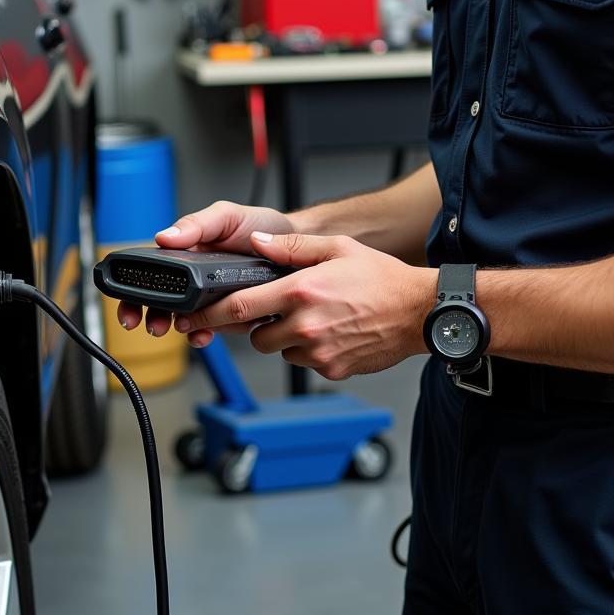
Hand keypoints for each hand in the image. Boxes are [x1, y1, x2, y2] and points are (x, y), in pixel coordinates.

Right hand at [117, 200, 294, 336]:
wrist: (295, 245)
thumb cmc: (260, 226)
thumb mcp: (227, 217)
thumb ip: (196, 224)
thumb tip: (164, 237)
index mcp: (187, 254)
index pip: (151, 275)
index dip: (134, 293)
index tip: (130, 308)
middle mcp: (195, 278)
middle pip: (162, 304)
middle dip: (153, 318)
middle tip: (154, 326)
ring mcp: (213, 297)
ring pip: (186, 319)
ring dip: (181, 328)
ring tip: (186, 328)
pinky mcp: (233, 312)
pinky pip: (213, 328)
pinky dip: (206, 333)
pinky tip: (206, 333)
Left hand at [173, 231, 434, 379]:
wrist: (420, 313)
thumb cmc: (382, 278)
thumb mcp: (337, 249)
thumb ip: (292, 249)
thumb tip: (257, 244)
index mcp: (301, 292)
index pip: (240, 307)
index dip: (210, 314)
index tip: (192, 317)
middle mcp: (305, 325)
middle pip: (255, 336)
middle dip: (259, 324)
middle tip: (280, 309)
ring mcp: (318, 352)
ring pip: (279, 350)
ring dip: (285, 338)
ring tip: (314, 318)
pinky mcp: (330, 369)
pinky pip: (304, 362)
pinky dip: (309, 350)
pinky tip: (331, 332)